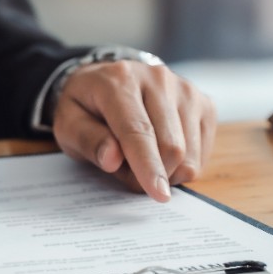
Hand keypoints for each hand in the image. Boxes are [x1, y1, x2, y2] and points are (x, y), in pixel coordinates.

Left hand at [51, 61, 215, 200]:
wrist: (109, 80)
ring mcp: (185, 89)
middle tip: (126, 173)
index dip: (147, 166)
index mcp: (120, 80)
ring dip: (167, 172)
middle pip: (171, 145)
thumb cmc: (87, 106)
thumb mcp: (69, 124)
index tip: (157, 194)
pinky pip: (201, 151)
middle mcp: (159, 78)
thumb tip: (112, 158)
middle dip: (152, 174)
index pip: (138, 131)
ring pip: (189, 152)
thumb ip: (87, 140)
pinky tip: (162, 153)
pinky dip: (182, 165)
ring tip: (142, 159)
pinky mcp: (204, 103)